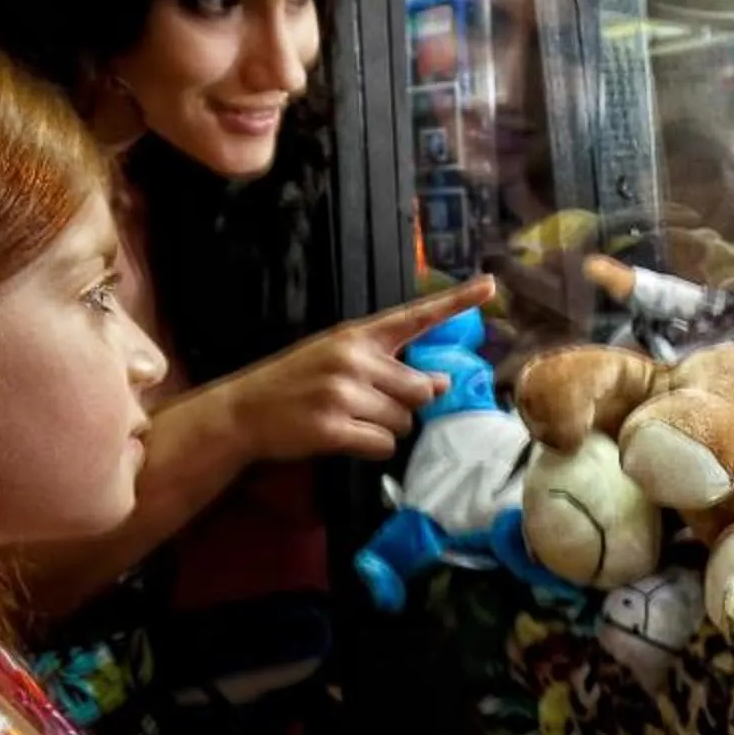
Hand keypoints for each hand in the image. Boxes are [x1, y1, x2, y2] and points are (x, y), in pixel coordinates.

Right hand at [213, 276, 495, 464]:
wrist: (243, 410)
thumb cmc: (296, 384)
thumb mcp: (338, 359)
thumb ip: (388, 366)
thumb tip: (442, 383)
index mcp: (357, 335)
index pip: (414, 316)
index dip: (455, 302)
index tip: (490, 286)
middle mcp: (353, 358)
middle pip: (420, 390)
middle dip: (406, 406)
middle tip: (372, 406)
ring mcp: (343, 392)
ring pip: (403, 422)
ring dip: (386, 429)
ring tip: (350, 420)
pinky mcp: (333, 427)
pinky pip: (383, 445)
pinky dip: (371, 449)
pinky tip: (344, 438)